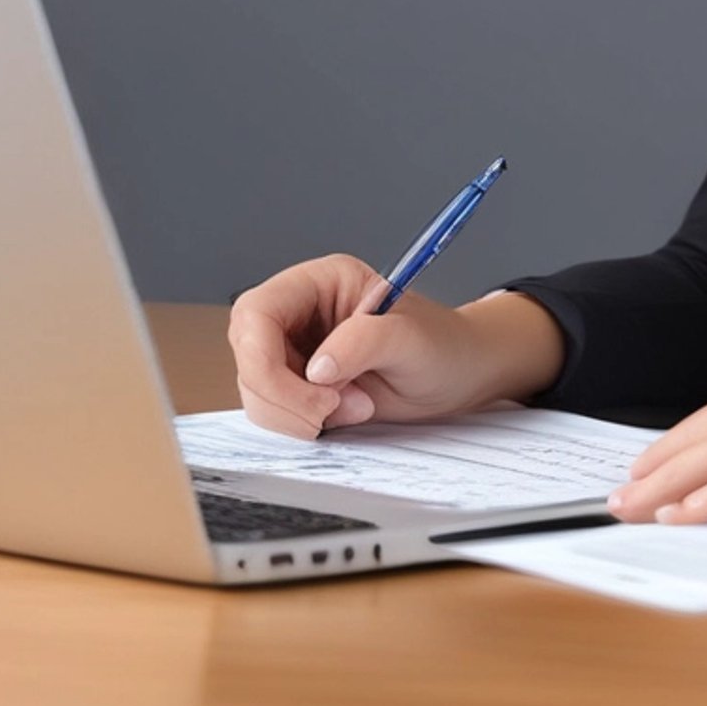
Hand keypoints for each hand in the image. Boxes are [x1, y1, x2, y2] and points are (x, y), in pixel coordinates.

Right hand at [226, 253, 501, 439]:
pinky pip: (272, 410)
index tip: (316, 394)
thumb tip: (315, 368)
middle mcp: (300, 311)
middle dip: (282, 394)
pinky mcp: (297, 383)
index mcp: (321, 281)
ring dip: (296, 413)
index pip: (257, 311)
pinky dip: (300, 424)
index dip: (265, 359)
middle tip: (333, 410)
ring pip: (254, 388)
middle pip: (247, 354)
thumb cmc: (443, 347)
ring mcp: (295, 348)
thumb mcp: (412, 340)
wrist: (459, 376)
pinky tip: (344, 414)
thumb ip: (364, 342)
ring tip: (355, 406)